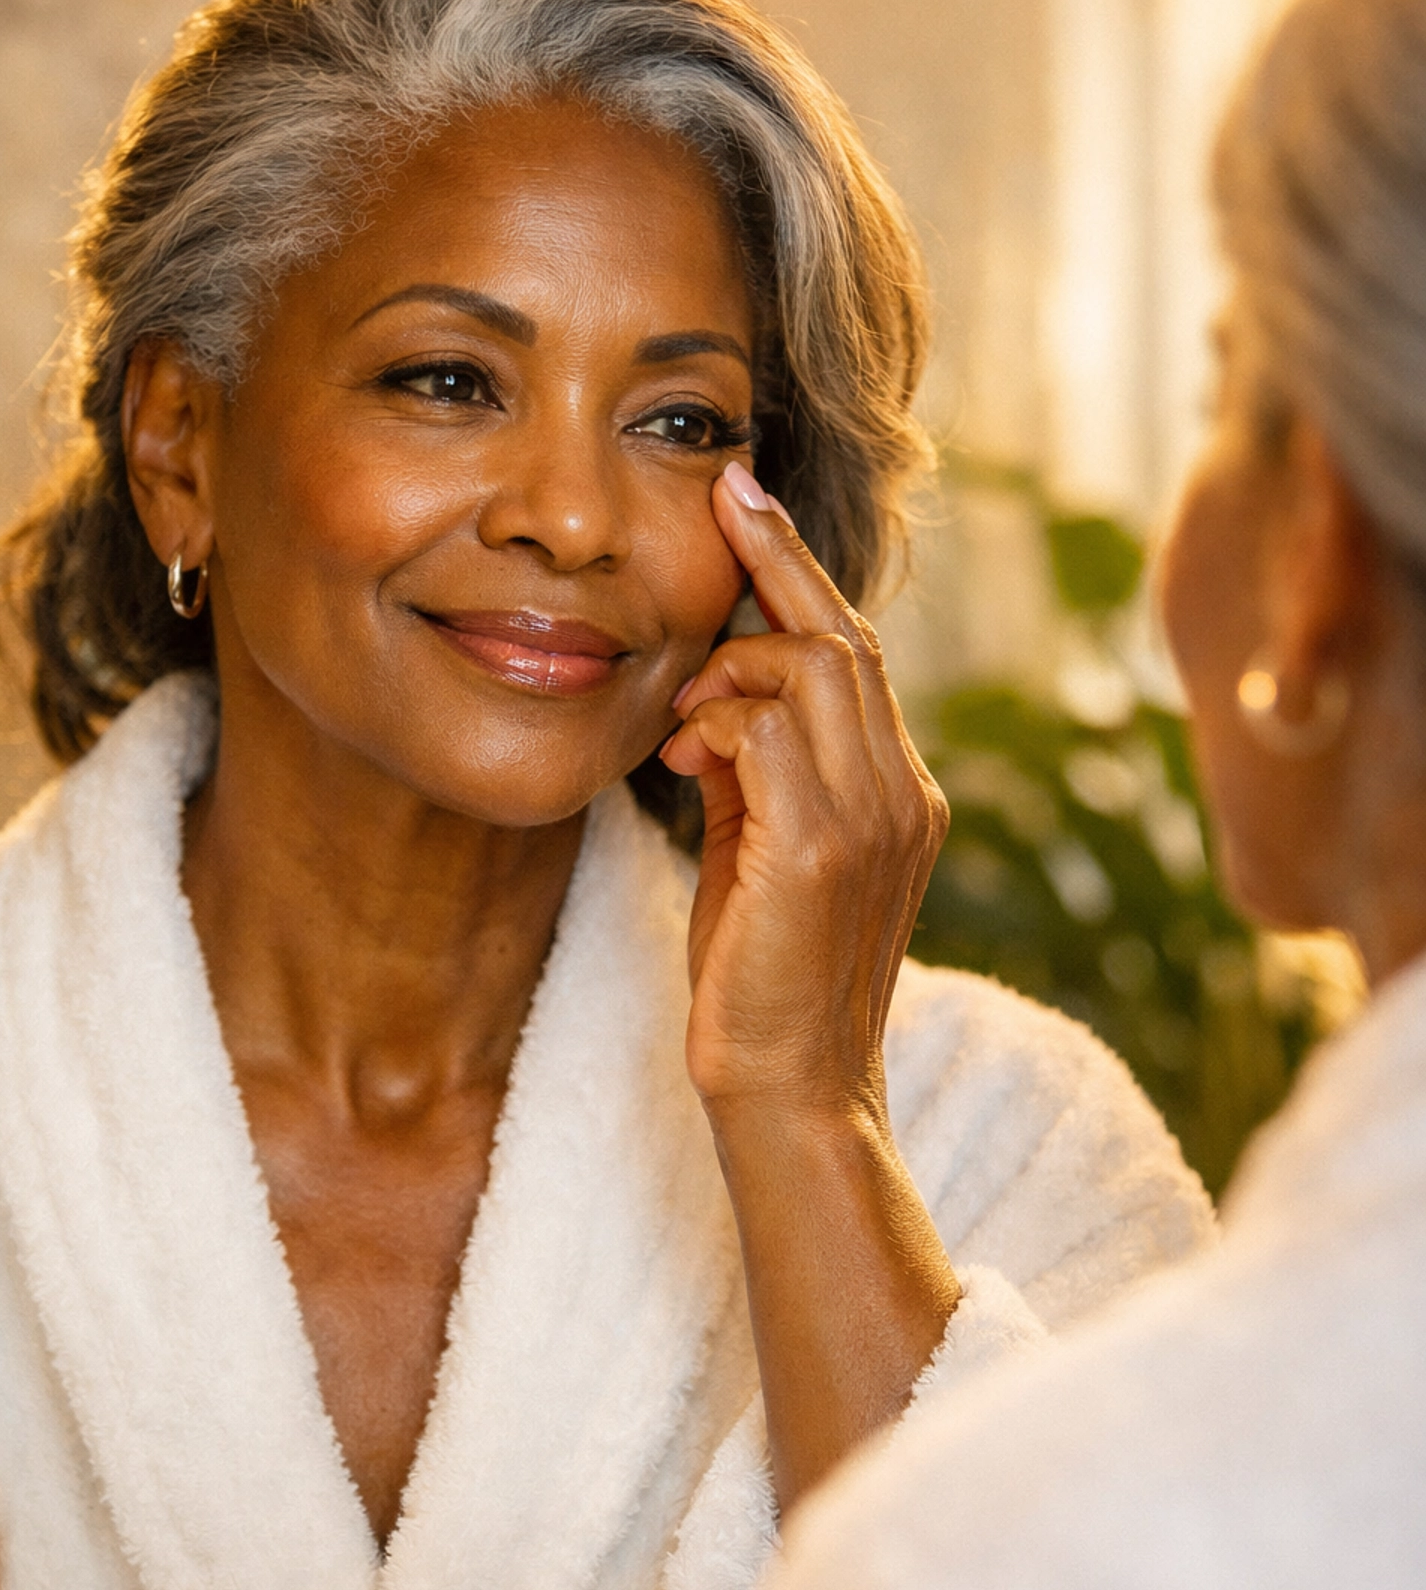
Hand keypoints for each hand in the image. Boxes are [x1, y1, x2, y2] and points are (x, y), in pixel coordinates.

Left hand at [661, 463, 949, 1119]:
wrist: (791, 1094)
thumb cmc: (763, 981)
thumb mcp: (762, 856)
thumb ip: (758, 775)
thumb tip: (715, 707)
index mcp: (901, 794)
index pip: (858, 657)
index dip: (802, 572)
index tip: (748, 500)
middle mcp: (905, 794)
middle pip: (847, 638)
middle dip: (778, 558)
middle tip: (723, 496)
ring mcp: (873, 820)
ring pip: (816, 666)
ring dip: (734, 665)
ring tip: (686, 716)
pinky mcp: (821, 850)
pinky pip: (769, 730)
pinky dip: (718, 724)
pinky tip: (685, 764)